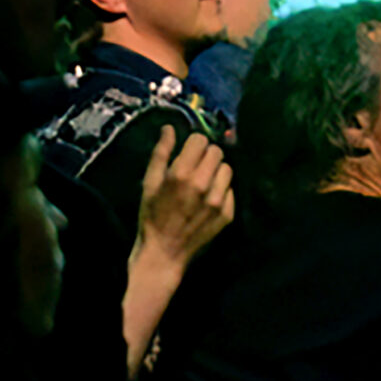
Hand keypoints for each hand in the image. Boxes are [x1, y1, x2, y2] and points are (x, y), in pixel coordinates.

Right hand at [136, 127, 233, 265]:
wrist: (165, 252)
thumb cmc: (152, 215)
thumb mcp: (149, 182)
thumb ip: (161, 153)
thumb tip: (169, 128)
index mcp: (181, 174)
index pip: (200, 140)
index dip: (193, 144)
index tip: (188, 153)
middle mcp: (203, 185)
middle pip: (217, 151)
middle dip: (206, 155)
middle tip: (195, 167)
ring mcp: (218, 200)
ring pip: (227, 169)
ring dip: (216, 171)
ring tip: (203, 182)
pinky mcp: (228, 213)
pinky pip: (231, 189)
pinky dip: (221, 190)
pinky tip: (208, 199)